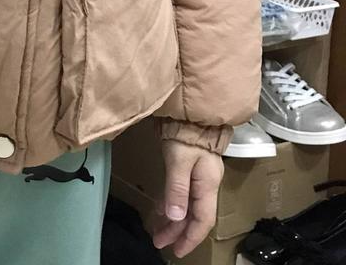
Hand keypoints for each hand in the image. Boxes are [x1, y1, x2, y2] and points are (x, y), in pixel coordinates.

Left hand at [152, 140, 224, 258]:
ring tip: (157, 232)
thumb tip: (175, 216)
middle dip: (178, 232)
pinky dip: (171, 204)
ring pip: (187, 206)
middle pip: (194, 216)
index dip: (190, 237)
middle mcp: (205, 185)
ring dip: (173, 220)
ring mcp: (198, 177)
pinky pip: (182, 194)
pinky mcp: (189, 169)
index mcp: (207, 185)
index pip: (202, 220)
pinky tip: (160, 209)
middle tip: (159, 243)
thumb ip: (177, 189)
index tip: (177, 251)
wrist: (191, 113)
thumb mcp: (179, 161)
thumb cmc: (186, 135)